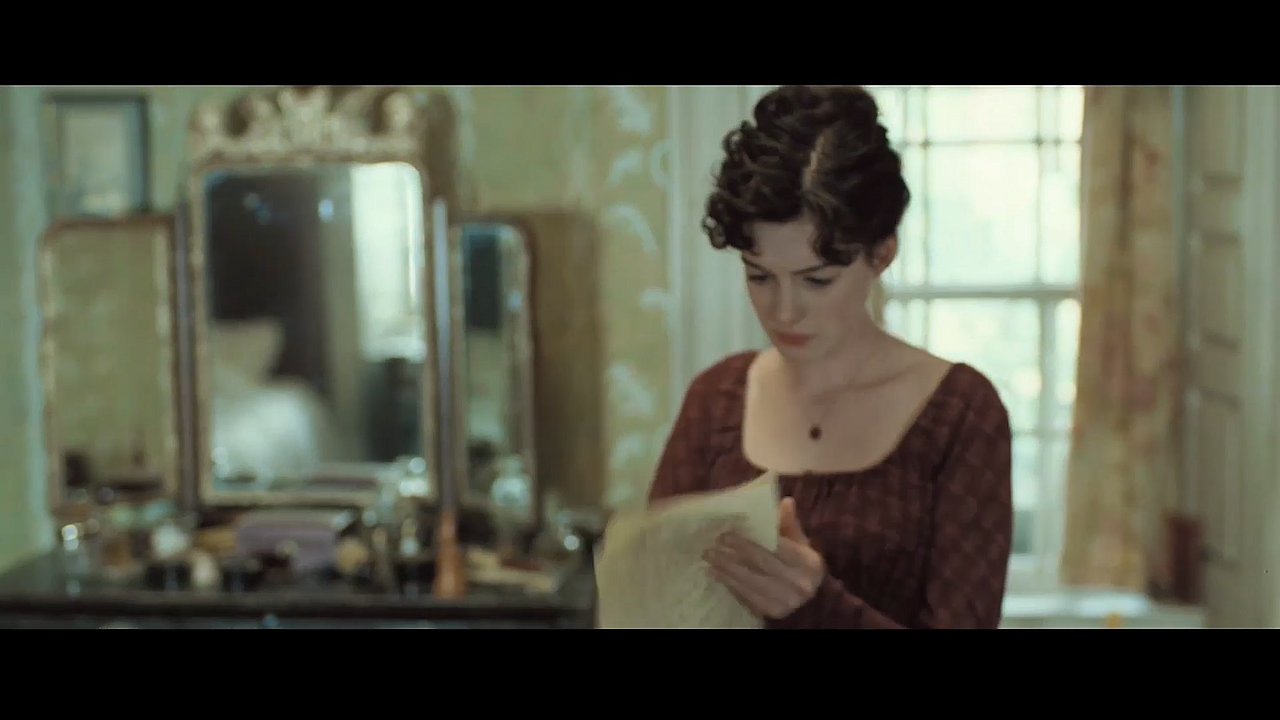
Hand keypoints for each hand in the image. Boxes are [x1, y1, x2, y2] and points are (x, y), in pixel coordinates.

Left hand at [703, 497, 825, 618]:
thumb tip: (785, 501)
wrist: (808, 603)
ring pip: (751, 581)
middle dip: (737, 552)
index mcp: (810, 563)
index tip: (729, 532)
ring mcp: (786, 602)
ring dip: (727, 568)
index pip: (779, 548)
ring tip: (709, 556)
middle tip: (715, 542)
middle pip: (763, 564)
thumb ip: (789, 525)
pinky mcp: (771, 612)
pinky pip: (746, 596)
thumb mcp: (800, 544)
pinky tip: (715, 573)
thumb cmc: (800, 566)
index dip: (753, 540)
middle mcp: (801, 584)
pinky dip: (729, 583)